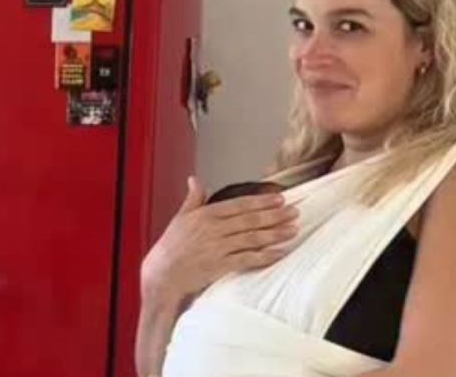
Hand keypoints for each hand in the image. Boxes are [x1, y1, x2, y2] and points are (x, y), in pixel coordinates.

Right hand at [135, 177, 298, 376]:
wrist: (161, 276)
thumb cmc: (169, 248)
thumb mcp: (180, 218)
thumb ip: (193, 198)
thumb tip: (195, 179)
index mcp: (205, 215)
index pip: (239, 205)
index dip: (261, 201)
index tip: (280, 198)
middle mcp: (213, 230)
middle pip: (250, 220)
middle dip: (275, 215)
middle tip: (295, 211)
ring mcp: (217, 248)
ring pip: (252, 238)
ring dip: (275, 233)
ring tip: (293, 229)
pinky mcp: (220, 266)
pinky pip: (247, 259)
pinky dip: (264, 256)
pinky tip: (280, 252)